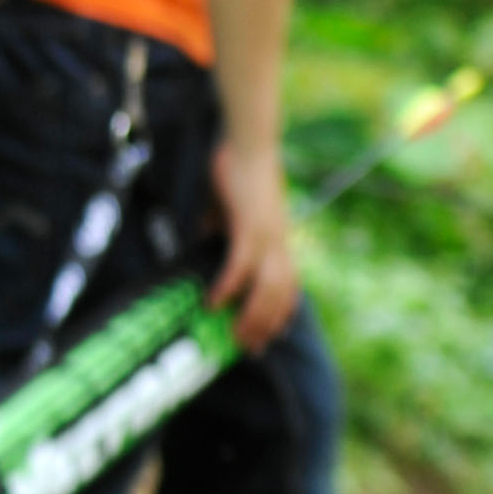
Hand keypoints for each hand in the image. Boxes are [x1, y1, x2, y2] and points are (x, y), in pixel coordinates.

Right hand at [207, 141, 302, 351]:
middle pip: (282, 294)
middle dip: (267, 325)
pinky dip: (229, 286)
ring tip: (235, 337)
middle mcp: (279, 243)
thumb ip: (220, 232)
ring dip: (252, 315)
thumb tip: (202, 244)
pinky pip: (241, 265)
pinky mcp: (250, 226)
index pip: (289, 286)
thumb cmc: (237, 175)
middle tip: (251, 349)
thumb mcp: (229, 213)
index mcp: (278, 241)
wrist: (248, 144)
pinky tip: (214, 304)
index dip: (282, 313)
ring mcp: (268, 236)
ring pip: (268, 287)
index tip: (270, 337)